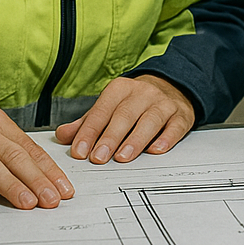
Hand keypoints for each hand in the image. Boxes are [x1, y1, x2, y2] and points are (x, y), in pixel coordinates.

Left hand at [55, 74, 194, 163]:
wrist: (172, 86)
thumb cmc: (135, 102)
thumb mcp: (110, 106)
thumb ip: (88, 122)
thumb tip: (62, 135)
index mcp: (121, 89)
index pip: (102, 110)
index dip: (90, 131)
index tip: (79, 151)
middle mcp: (143, 93)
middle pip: (125, 115)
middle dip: (110, 137)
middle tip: (98, 158)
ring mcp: (164, 103)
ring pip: (150, 120)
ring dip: (136, 139)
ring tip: (123, 157)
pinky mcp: (181, 115)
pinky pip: (175, 126)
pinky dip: (166, 138)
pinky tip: (156, 150)